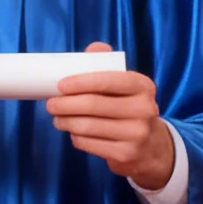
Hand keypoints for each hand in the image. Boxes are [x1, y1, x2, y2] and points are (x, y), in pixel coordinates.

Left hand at [45, 42, 175, 189]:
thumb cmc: (130, 109)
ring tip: (57, 119)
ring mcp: (136, 134)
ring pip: (88, 126)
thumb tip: (94, 48)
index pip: (107, 80)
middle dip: (65, 104)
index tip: (60, 85)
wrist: (152, 147)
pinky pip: (90, 144)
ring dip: (66, 122)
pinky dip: (76, 138)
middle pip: (93, 105)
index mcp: (143, 86)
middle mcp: (144, 109)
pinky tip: (74, 133)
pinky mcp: (126, 154)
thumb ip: (109, 65)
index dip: (80, 82)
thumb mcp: (127, 86)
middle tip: (50, 104)